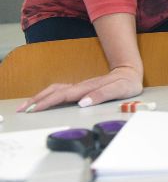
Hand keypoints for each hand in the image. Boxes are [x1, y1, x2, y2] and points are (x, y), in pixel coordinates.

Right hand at [16, 66, 142, 112]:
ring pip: (56, 90)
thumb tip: (83, 102)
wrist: (131, 72)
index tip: (35, 109)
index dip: (48, 102)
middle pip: (55, 92)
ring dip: (40, 97)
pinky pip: (60, 91)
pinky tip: (43, 101)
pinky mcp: (82, 88)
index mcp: (88, 88)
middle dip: (38, 100)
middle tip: (23, 110)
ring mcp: (81, 86)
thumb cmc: (126, 83)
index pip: (64, 96)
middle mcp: (82, 86)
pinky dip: (48, 95)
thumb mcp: (119, 90)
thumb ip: (102, 95)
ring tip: (27, 106)